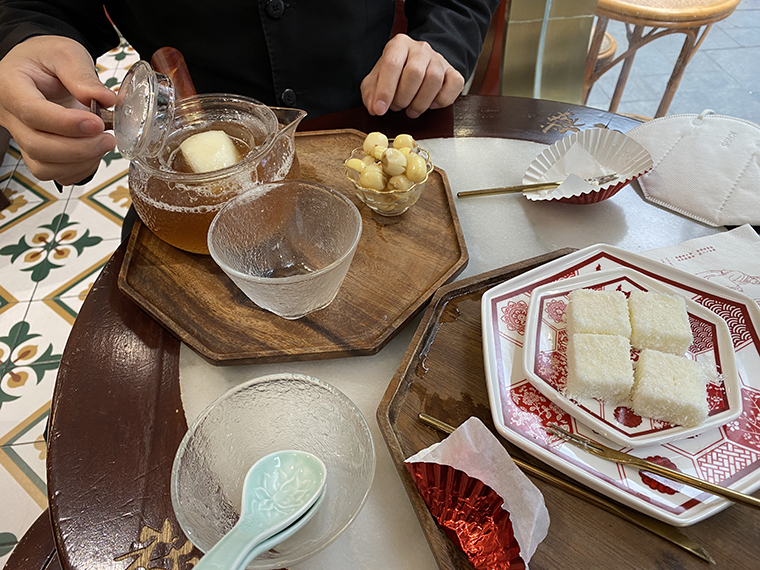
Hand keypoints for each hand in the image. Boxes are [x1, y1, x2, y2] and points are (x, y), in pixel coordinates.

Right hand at [0, 36, 116, 184]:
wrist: (42, 68)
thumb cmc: (48, 58)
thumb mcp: (66, 53)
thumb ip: (84, 76)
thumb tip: (106, 99)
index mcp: (11, 86)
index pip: (31, 112)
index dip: (65, 123)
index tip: (96, 123)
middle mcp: (11, 116)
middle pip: (37, 146)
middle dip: (78, 148)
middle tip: (108, 139)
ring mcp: (23, 138)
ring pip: (43, 166)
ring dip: (80, 162)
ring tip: (104, 143)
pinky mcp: (38, 153)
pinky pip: (55, 174)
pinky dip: (79, 170)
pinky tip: (94, 152)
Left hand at [361, 34, 463, 118]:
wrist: (418, 66)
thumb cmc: (395, 75)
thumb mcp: (376, 80)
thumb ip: (371, 93)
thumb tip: (374, 108)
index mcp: (399, 44)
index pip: (392, 64)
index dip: (385, 90)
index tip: (379, 110)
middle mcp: (421, 48)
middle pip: (415, 73)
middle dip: (403, 98)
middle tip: (397, 108)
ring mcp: (439, 59)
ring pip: (434, 80)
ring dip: (420, 102)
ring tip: (411, 110)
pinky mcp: (453, 72)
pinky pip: (454, 86)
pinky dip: (442, 100)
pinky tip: (430, 104)